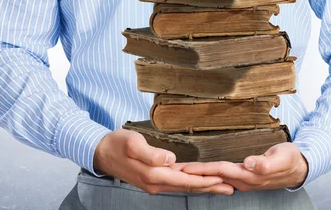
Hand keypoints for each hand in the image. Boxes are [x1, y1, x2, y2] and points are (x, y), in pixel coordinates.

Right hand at [94, 129, 234, 194]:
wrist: (100, 151)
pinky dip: (191, 183)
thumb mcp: (133, 143)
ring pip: (183, 186)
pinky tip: (197, 181)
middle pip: (188, 187)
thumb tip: (170, 159)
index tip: (222, 180)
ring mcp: (153, 182)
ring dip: (202, 187)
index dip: (205, 181)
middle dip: (210, 187)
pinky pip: (175, 183)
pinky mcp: (151, 178)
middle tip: (230, 188)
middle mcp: (155, 183)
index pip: (185, 180)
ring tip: (220, 186)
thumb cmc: (116, 144)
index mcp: (153, 175)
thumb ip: (151, 153)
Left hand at [178, 142, 307, 190]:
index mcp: (249, 174)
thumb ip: (266, 162)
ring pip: (214, 178)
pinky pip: (219, 176)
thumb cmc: (290, 160)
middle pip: (212, 177)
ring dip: (196, 176)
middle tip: (171, 171)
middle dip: (192, 175)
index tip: (184, 169)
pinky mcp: (242, 177)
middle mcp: (242, 180)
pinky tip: (197, 174)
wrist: (299, 168)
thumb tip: (250, 164)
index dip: (202, 170)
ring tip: (178, 172)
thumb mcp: (282, 158)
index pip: (220, 171)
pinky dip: (206, 175)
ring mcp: (241, 180)